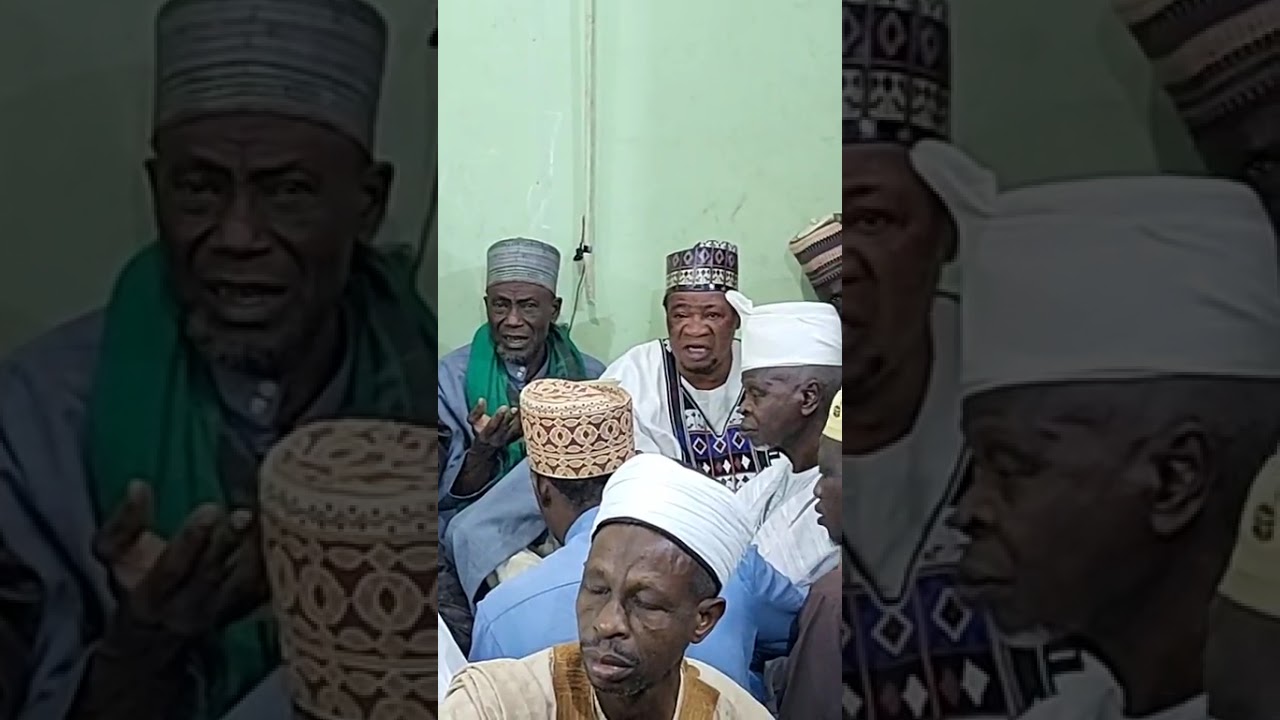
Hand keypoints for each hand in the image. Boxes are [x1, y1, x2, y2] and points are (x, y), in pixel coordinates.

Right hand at [94, 482, 267, 637]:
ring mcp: (220, 613)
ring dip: (256, 552)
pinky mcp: (245, 610)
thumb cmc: (134, 578)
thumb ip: (123, 524)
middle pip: (211, 577)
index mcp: (151, 598)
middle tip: (243, 514)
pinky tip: (284, 533)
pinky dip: (275, 561)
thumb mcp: (112, 556)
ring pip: (243, 585)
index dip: (191, 541)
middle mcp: (187, 610)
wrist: (156, 630)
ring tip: (266, 522)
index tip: (209, 509)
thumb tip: (137, 486)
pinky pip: (265, 588)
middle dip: (228, 544)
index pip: (172, 570)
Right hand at [467, 397, 522, 451]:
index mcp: (485, 435)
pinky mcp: (515, 439)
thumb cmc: (479, 429)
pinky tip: (527, 414)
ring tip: (522, 411)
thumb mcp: (473, 422)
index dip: (498, 417)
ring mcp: (507, 440)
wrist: (486, 446)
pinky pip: (521, 432)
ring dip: (519, 421)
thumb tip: (481, 399)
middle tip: (514, 408)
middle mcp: (497, 439)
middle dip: (510, 418)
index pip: (492, 427)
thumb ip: (476, 411)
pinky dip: (525, 424)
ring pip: (515, 432)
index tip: (504, 407)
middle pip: (505, 429)